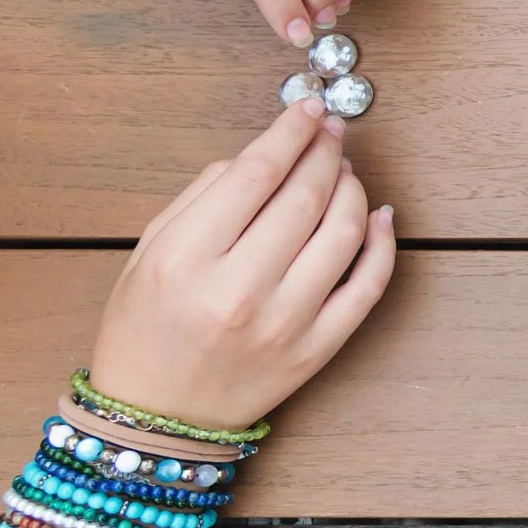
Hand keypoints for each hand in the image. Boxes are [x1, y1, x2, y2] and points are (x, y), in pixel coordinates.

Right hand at [87, 97, 396, 432]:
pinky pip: (368, 287)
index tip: (307, 109)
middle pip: (305, 197)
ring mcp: (285, 323)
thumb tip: (261, 153)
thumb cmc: (145, 329)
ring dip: (354, 189)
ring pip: (343, 233)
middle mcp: (239, 290)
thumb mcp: (147, 253)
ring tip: (345, 171)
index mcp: (186, 260)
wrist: (157, 418)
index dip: (290, 132)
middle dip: (325, 152)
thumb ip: (200, 196)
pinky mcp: (317, 350)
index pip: (256, 173)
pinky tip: (378, 217)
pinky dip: (382, 244)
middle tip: (332, 131)